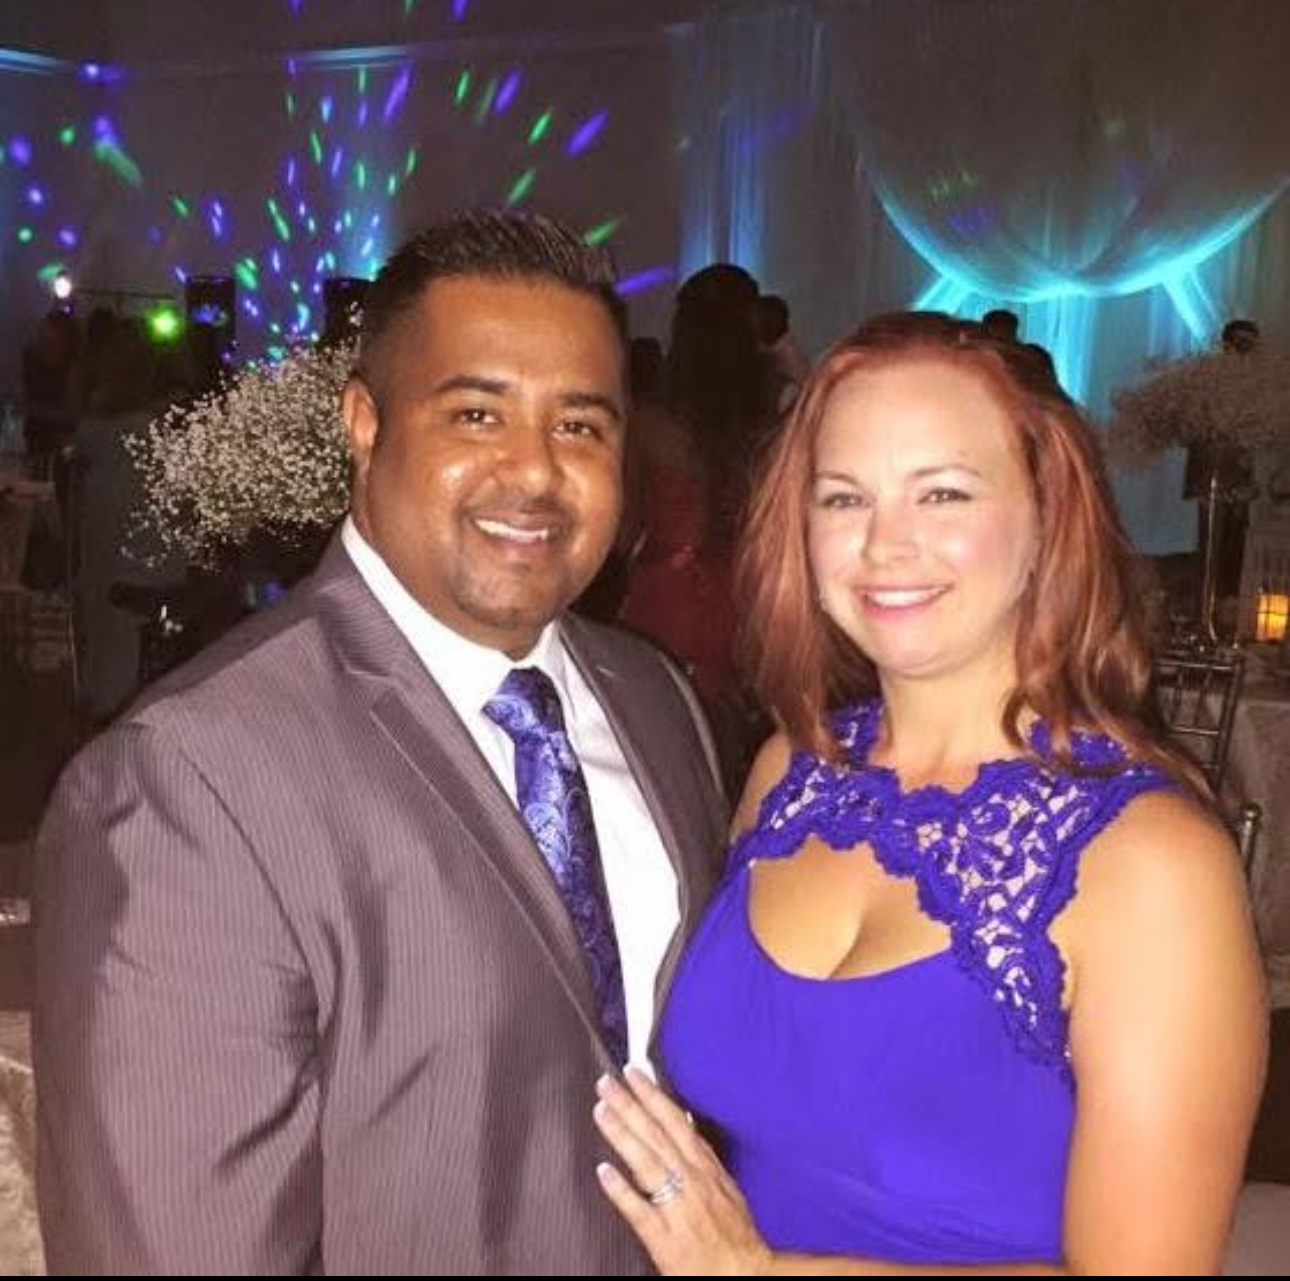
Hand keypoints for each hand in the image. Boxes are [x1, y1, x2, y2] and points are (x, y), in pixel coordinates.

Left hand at [594, 1067, 771, 1275]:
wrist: (744, 1277)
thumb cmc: (735, 1236)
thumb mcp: (725, 1187)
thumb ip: (702, 1158)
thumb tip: (683, 1125)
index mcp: (705, 1168)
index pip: (676, 1122)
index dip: (653, 1096)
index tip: (634, 1073)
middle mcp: (692, 1181)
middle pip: (657, 1135)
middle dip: (630, 1105)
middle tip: (606, 1082)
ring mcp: (679, 1208)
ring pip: (647, 1163)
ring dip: (622, 1134)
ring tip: (601, 1111)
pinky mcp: (665, 1239)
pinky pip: (640, 1211)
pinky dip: (622, 1191)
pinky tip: (603, 1172)